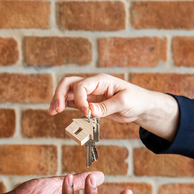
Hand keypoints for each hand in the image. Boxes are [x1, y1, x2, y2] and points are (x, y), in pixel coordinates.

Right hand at [49, 74, 179, 140]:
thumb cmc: (137, 100)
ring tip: (51, 111)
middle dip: (60, 95)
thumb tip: (89, 112)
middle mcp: (93, 85)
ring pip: (68, 93)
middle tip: (55, 109)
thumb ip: (106, 107)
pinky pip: (72, 102)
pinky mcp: (89, 103)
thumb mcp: (124, 102)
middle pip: (69, 84)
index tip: (85, 113)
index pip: (81, 85)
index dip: (79, 99)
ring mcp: (90, 94)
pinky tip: (57, 112)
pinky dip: (64, 106)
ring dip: (58, 100)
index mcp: (101, 80)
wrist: (142, 107)